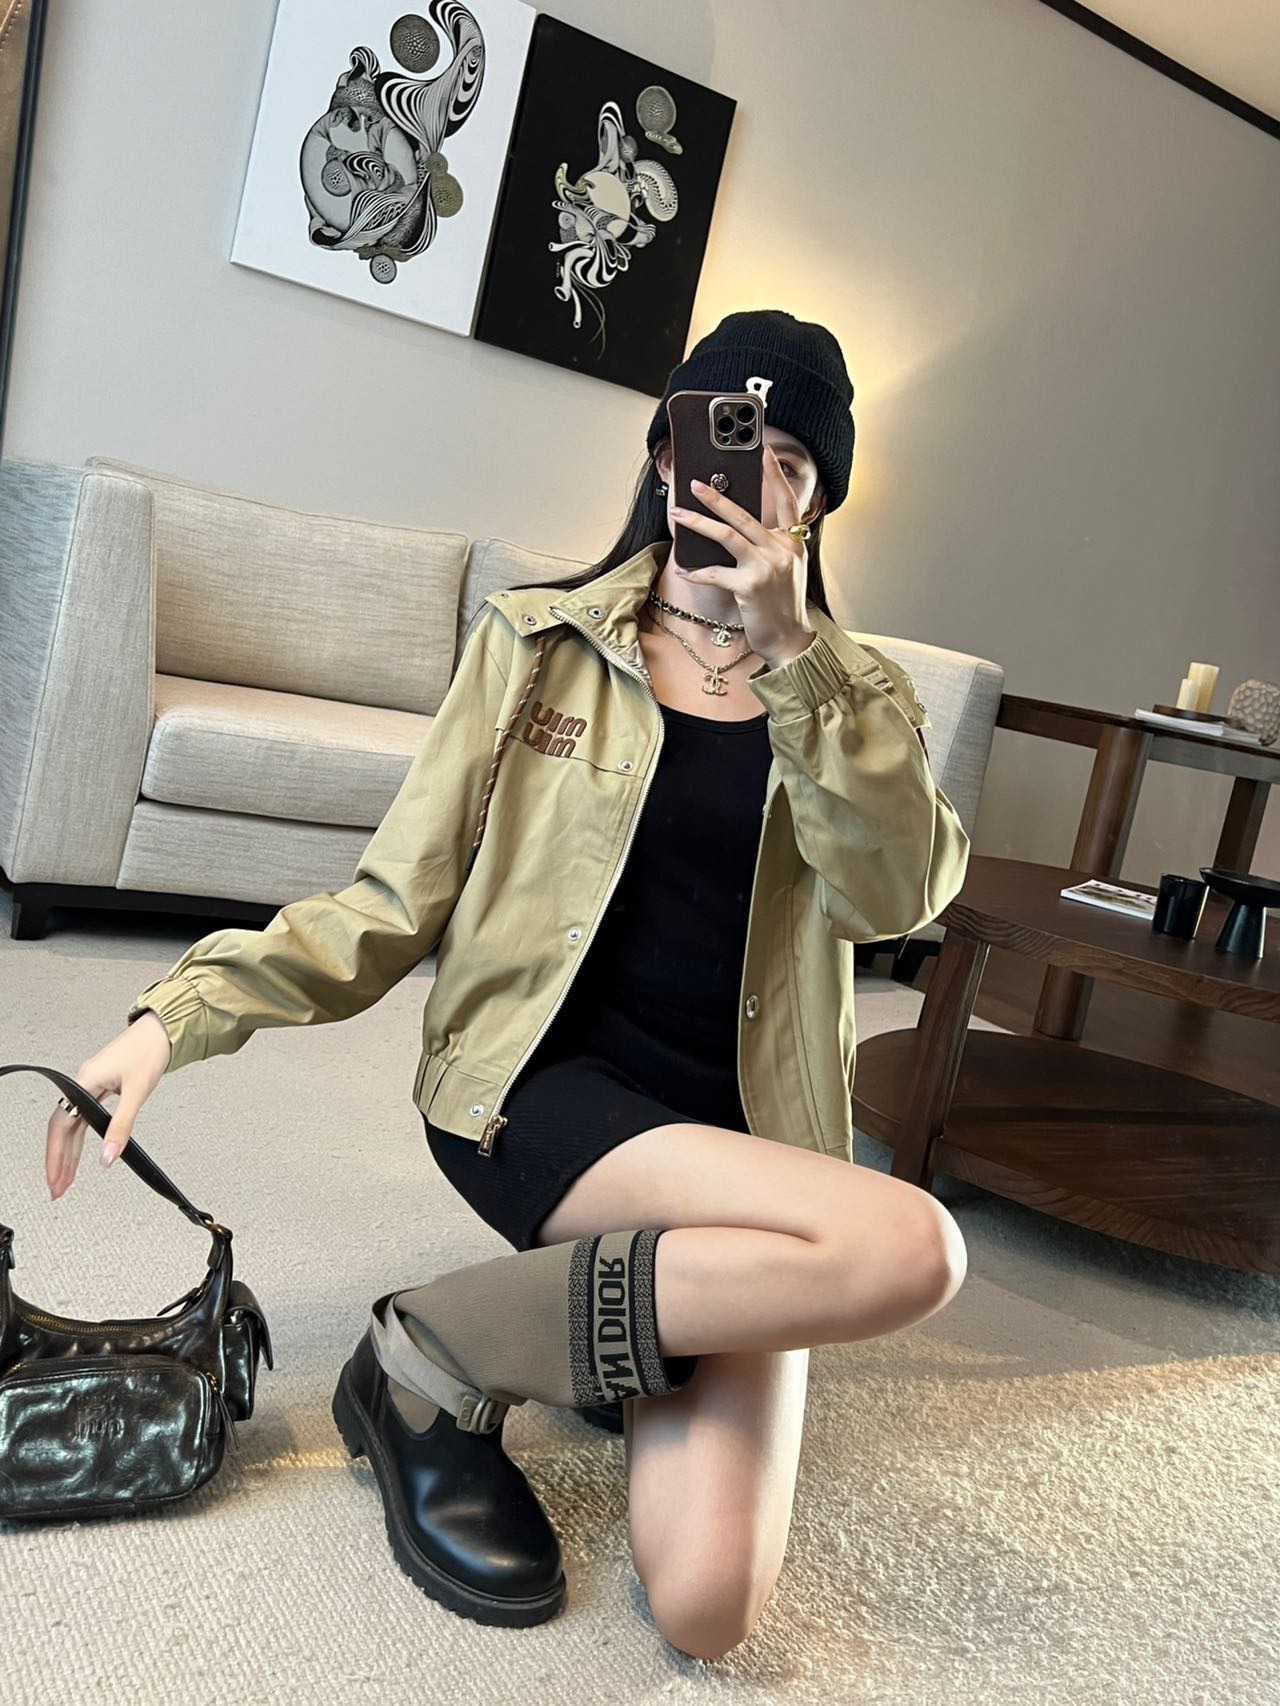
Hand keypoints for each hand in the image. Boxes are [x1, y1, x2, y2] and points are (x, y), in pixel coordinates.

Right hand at [45, 1010, 171, 1198]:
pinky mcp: (101, 1086)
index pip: (61, 1125)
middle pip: (62, 1128)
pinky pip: (83, 1117)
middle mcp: (83, 1084)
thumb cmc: (149, 1051)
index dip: (55, 1155)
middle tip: (58, 1188)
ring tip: (66, 1179)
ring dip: (68, 1152)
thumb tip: (108, 1156)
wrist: (162, 1031)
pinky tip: (79, 1153)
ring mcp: (90, 1085)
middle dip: (59, 1161)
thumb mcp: (137, 1093)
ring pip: (72, 1125)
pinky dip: (80, 1138)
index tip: (55, 1178)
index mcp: (85, 1082)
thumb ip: (122, 1127)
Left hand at [669, 444, 817, 668]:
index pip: (785, 501)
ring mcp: (767, 567)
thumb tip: (740, 524)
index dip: (773, 476)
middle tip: (695, 484)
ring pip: (727, 536)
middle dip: (716, 497)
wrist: (789, 639)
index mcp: (793, 542)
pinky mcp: (750, 587)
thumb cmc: (783, 604)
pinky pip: (716, 573)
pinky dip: (697, 572)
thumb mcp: (787, 568)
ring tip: (679, 514)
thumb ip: (772, 544)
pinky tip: (684, 570)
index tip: (762, 452)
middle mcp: (782, 550)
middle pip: (745, 515)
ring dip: (699, 523)